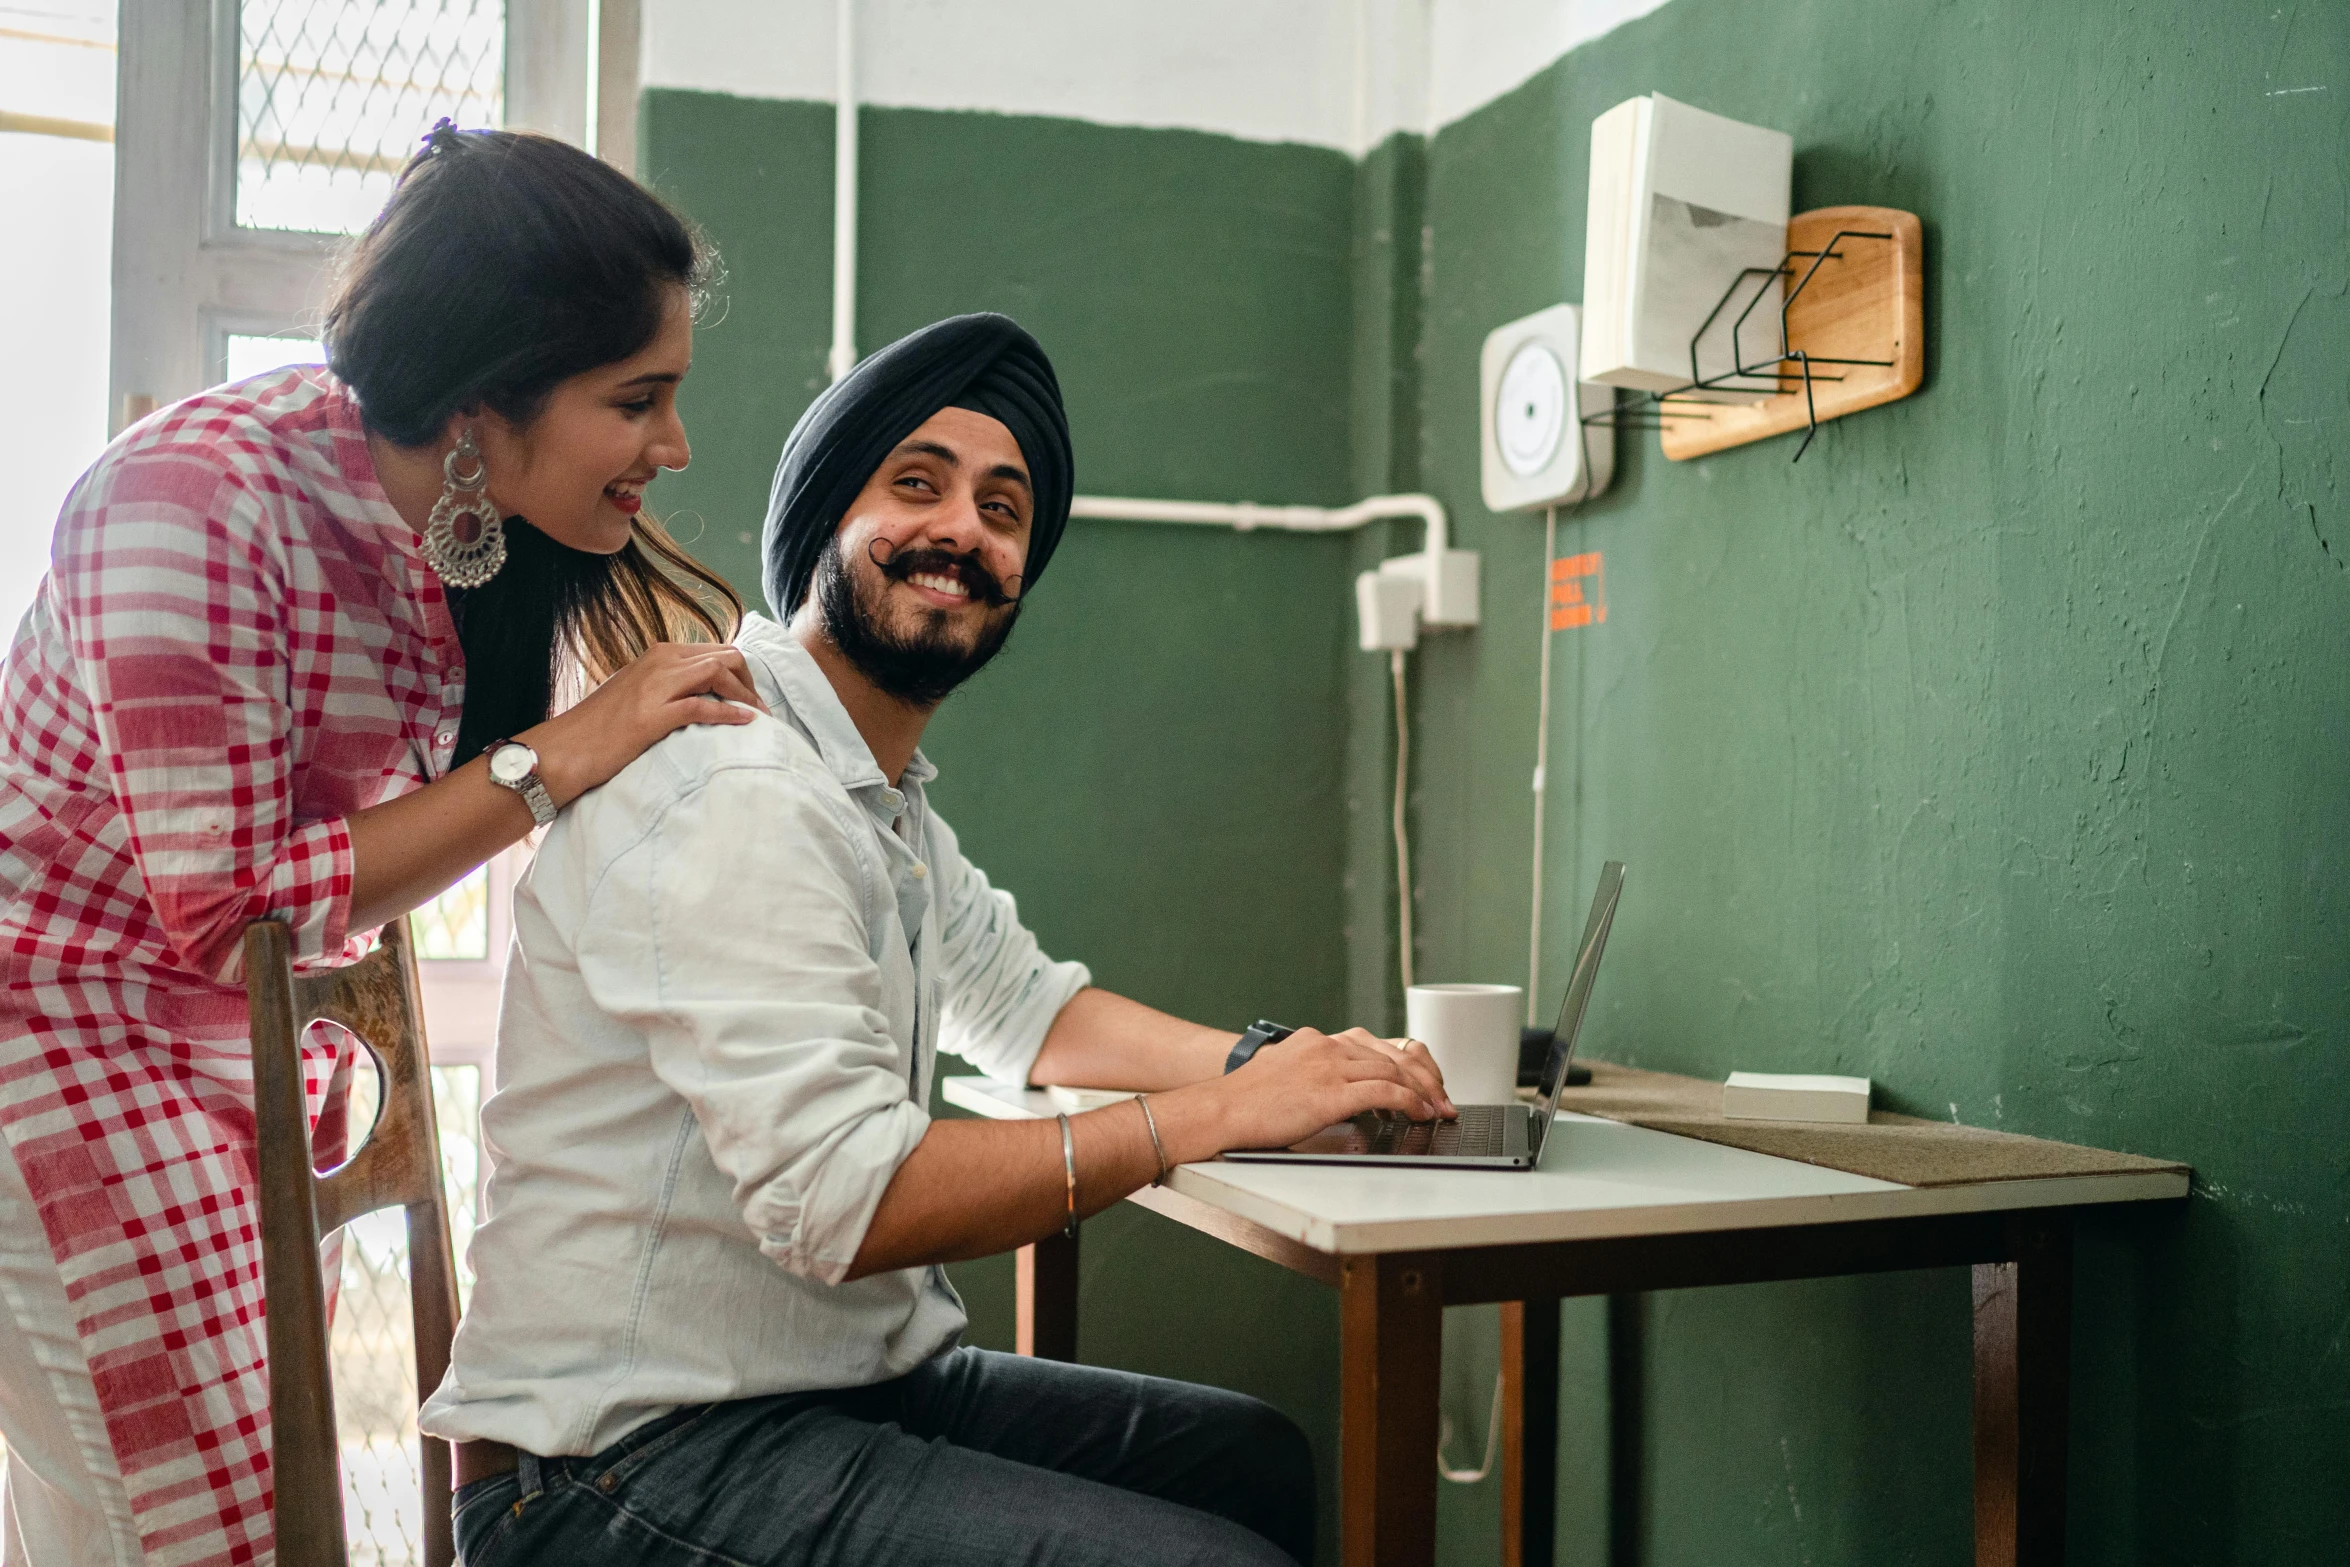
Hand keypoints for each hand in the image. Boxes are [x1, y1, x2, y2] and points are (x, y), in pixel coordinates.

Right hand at [526, 642, 765, 805]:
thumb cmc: (601, 727)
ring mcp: (656, 686)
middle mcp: (660, 661)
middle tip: (759, 708)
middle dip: (749, 681)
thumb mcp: (638, 694)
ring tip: (759, 716)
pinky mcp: (652, 715)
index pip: (715, 651)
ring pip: (718, 672)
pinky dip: (729, 712)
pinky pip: (702, 705)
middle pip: (725, 656)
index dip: (741, 672)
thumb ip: (668, 686)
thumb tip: (701, 692)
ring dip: (745, 694)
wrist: (564, 749)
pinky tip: (744, 722)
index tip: (751, 696)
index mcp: (659, 655)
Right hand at [1183, 1028, 1455, 1156]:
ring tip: (1436, 1110)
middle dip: (1424, 1077)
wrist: (1220, 1110)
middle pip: (1392, 1054)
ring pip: (1394, 1070)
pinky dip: (1410, 1102)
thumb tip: (1345, 1099)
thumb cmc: (1246, 1104)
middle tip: (1442, 1098)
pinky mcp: (1331, 1091)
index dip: (1406, 1063)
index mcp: (1317, 1040)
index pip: (1375, 1044)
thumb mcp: (1285, 1076)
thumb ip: (1315, 1078)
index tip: (1422, 1081)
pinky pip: (1385, 1092)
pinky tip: (1419, 1114)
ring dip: (1423, 1092)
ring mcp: (1329, 1066)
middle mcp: (1327, 1045)